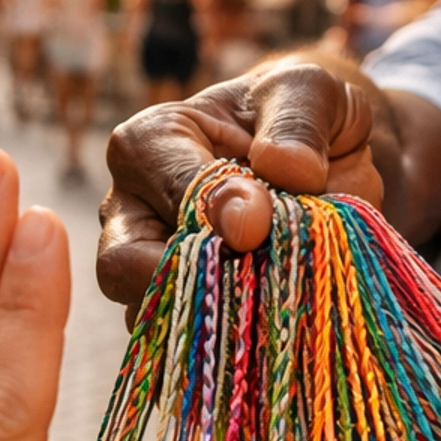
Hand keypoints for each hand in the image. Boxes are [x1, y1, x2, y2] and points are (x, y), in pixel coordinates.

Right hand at [98, 52, 380, 316]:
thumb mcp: (312, 93)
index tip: (259, 229)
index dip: (212, 214)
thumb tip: (285, 169)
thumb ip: (297, 122)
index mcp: (150, 144)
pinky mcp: (176, 311)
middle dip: (193, 280)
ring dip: (220, 315)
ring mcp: (145, 268)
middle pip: (123, 266)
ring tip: (277, 296)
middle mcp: (129, 210)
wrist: (318, 160)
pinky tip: (273, 325)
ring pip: (154, 315)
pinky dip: (231, 342)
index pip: (164, 190)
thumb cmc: (300, 116)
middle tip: (258, 277)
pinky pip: (187, 347)